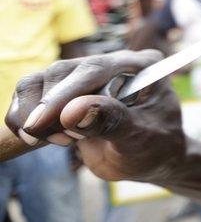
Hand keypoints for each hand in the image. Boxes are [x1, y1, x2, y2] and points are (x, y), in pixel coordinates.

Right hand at [5, 50, 185, 181]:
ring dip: (34, 114)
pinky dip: (24, 117)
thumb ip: (112, 121)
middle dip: (47, 107)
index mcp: (142, 65)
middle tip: (48, 139)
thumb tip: (72, 111)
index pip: (96, 69)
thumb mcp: (141, 138)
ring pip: (39, 81)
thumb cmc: (154, 146)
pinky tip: (42, 138)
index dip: (65, 93)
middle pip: (62, 72)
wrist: (149, 158)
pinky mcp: (64, 92)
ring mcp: (86, 76)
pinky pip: (29, 95)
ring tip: (60, 141)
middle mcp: (112, 63)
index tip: (42, 120)